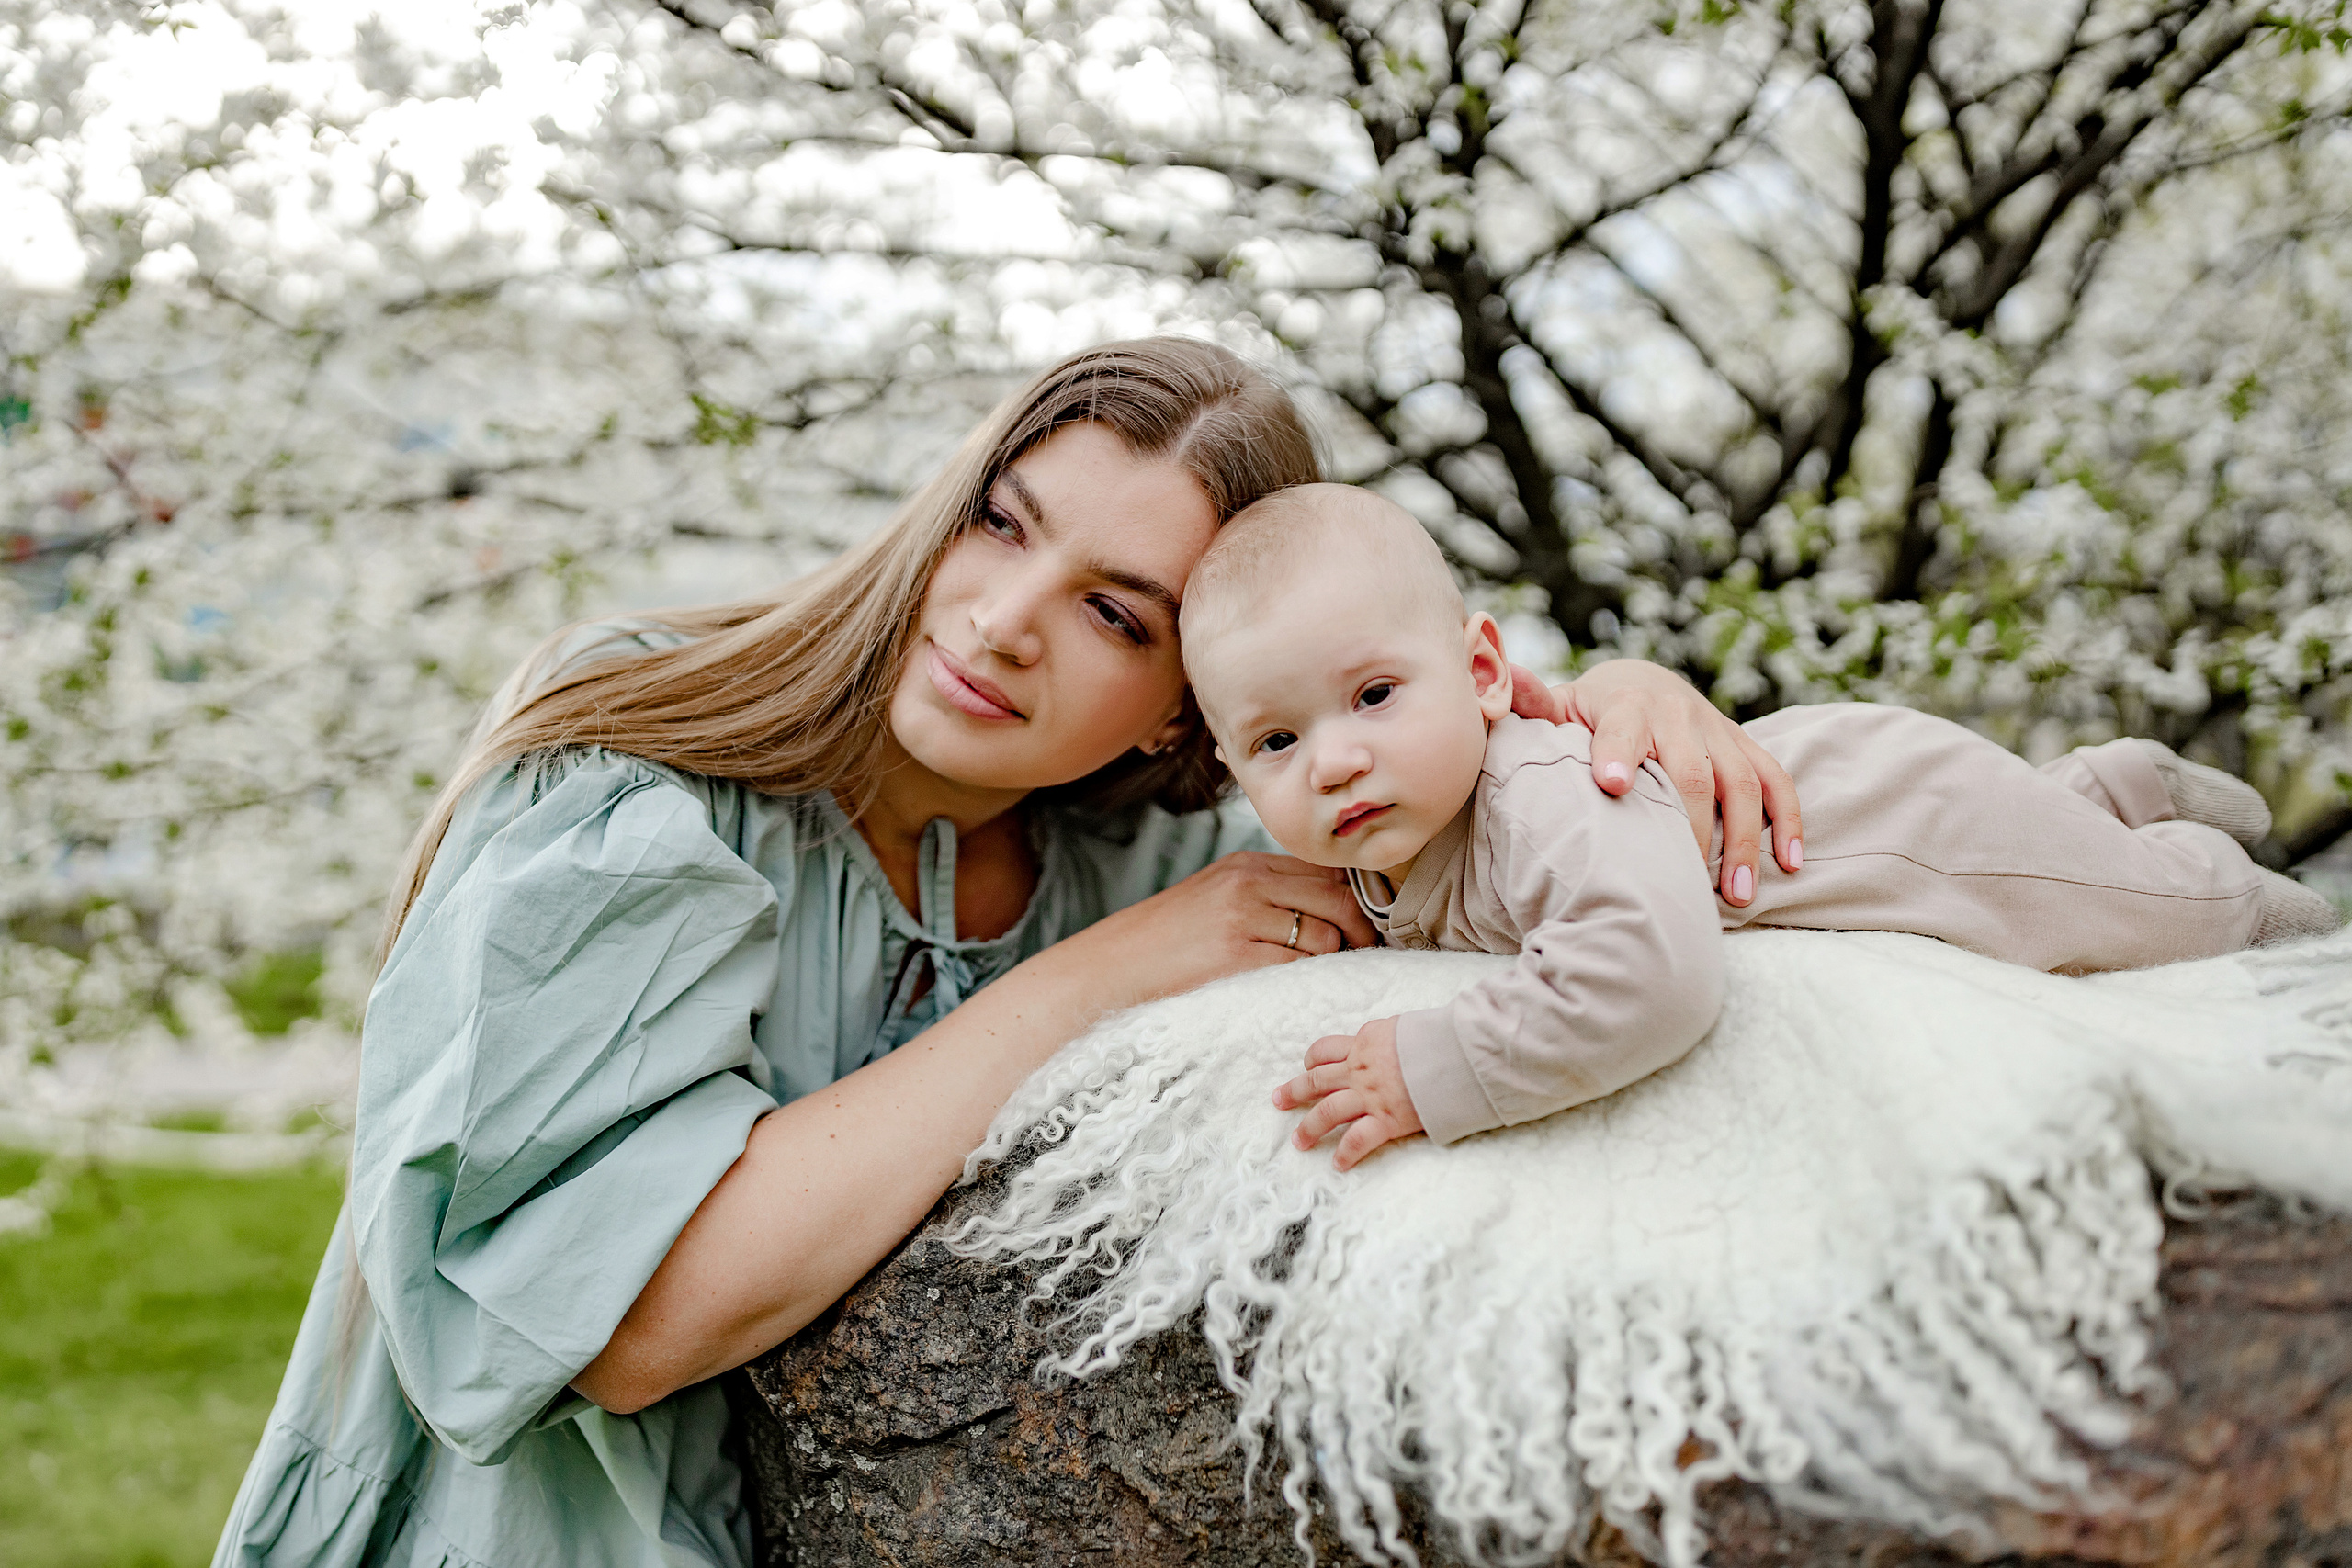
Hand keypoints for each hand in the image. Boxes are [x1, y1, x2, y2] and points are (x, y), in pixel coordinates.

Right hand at [1057, 850, 1377, 1010]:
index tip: (1363, 924)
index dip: (1356, 897)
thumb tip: (1330, 908)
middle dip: (1361, 930)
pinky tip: (1299, 990)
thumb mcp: (1215, 896)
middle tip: (1363, 954)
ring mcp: (1242, 918)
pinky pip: (1297, 968)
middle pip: (1337, 898)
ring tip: (1325, 976)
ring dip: (1334, 961)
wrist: (1112, 966)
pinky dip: (1308, 981)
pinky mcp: (1235, 956)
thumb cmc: (1166, 939)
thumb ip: (1265, 892)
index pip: (1327, 869)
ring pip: (1324, 936)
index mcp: (1246, 864)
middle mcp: (1248, 883)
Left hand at [1273, 1016, 1422, 1169]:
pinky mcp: (1385, 1119)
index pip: (1327, 1050)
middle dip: (1294, 1092)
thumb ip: (1390, 1036)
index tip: (1307, 1066)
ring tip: (1298, 1142)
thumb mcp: (1405, 1026)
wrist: (1456, 1052)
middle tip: (1278, 1100)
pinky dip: (1346, 1153)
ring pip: (1326, 1112)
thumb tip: (1391, 1039)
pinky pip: (1357, 1140)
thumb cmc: (1437, 1036)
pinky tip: (1338, 1164)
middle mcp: (1359, 1069)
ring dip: (1309, 1129)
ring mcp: (1369, 1096)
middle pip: (1316, 1081)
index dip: (1313, 1059)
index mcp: (1364, 1042)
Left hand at [1508, 659, 1800, 906]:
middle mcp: (1677, 714)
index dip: (1618, 756)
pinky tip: (1789, 864)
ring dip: (1742, 841)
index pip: (1623, 731)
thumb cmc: (1588, 713)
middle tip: (1683, 879)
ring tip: (1735, 896)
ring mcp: (1716, 731)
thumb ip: (1531, 704)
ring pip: (1742, 784)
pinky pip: (1777, 780)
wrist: (1641, 682)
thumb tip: (1501, 679)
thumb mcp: (1557, 706)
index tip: (1611, 786)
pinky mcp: (1743, 747)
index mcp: (1625, 706)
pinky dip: (1788, 821)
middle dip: (1690, 826)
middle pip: (1691, 772)